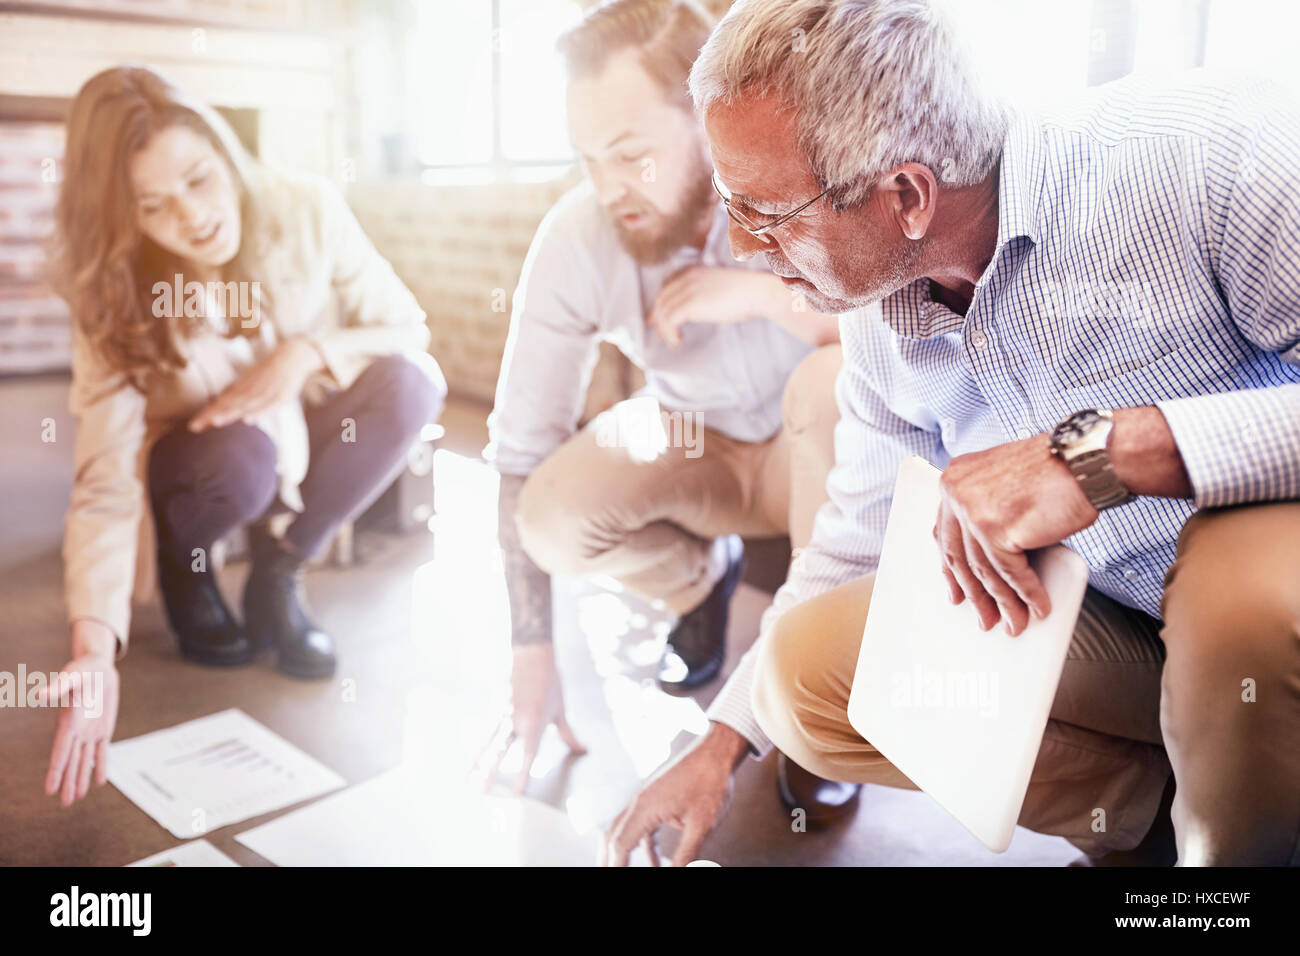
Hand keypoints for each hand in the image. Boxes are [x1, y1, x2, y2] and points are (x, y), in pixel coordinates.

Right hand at [44, 619, 120, 806]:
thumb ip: (58, 687)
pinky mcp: (104, 728)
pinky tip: (99, 781)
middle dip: (68, 782)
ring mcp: (90, 731)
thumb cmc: (82, 669)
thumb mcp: (72, 676)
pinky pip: (102, 750)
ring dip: (81, 779)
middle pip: (72, 762)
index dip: (56, 771)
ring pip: (86, 760)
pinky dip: (101, 765)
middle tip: (64, 804)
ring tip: (76, 799)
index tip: (49, 790)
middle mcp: (77, 731)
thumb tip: (40, 695)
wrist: (99, 666)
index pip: (60, 752)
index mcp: (68, 722)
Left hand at [188, 338, 323, 431]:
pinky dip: (258, 413)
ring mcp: (265, 392)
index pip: (221, 402)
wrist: (293, 356)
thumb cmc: (271, 372)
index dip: (207, 413)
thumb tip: (225, 409)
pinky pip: (267, 406)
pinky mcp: (281, 395)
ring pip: (245, 405)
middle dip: (212, 415)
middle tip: (194, 426)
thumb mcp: (254, 381)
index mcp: (243, 387)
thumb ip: (240, 395)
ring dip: (230, 413)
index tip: (192, 426)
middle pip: (228, 404)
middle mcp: (250, 389)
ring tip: (215, 422)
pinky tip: (248, 420)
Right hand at [473, 643, 585, 793]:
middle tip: (480, 791)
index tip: (516, 792)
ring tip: (467, 778)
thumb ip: (568, 734)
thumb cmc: (551, 682)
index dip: (522, 774)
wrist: (532, 655)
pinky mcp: (495, 707)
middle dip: (490, 772)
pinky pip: (485, 731)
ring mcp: (503, 714)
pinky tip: (471, 758)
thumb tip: (582, 750)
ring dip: (477, 762)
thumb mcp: (561, 709)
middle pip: (500, 752)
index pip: (528, 755)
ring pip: (487, 743)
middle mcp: (516, 721)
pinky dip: (478, 746)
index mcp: (536, 723)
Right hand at [600, 721, 747, 866]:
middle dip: (609, 859)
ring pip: (625, 830)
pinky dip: (643, 846)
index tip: (611, 877)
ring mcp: (647, 798)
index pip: (620, 844)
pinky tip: (655, 862)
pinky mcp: (656, 797)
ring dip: (624, 853)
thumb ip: (687, 855)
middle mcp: (639, 802)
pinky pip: (642, 825)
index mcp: (645, 807)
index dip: (615, 866)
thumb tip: (680, 872)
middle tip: (609, 873)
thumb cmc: (711, 782)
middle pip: (612, 836)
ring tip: (624, 870)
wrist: (718, 751)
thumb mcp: (702, 825)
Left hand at [647, 266, 769, 345]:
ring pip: (663, 311)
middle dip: (658, 318)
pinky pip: (670, 320)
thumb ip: (704, 295)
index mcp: (693, 272)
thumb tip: (697, 310)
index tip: (657, 319)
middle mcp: (687, 278)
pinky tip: (678, 340)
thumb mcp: (719, 289)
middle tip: (662, 335)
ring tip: (673, 341)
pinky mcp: (692, 303)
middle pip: (661, 299)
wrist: (758, 292)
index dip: (659, 305)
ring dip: (664, 329)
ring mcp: (689, 289)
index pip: (667, 288)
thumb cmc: (747, 295)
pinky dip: (670, 332)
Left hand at [935, 436, 1098, 634]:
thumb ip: (987, 508)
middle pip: (960, 556)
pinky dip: (1026, 595)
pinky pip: (1010, 574)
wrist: (1085, 458)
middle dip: (975, 594)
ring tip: (1015, 623)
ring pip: (984, 571)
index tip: (957, 591)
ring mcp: (972, 511)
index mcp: (954, 479)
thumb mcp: (1005, 482)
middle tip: (984, 617)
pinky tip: (1037, 608)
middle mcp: (956, 493)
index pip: (945, 533)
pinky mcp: (996, 529)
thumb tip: (985, 558)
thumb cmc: (1056, 469)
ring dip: (1003, 603)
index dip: (952, 568)